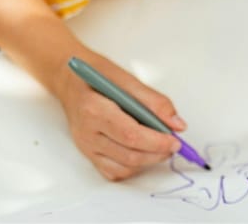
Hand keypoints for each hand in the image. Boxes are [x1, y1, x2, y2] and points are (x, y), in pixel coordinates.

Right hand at [50, 51, 188, 180]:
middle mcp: (87, 132)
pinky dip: (133, 167)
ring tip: (160, 147)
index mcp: (94, 109)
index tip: (176, 139)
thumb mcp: (127, 79)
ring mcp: (86, 146)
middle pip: (129, 155)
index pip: (131, 135)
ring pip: (123, 167)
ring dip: (148, 161)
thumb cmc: (97, 76)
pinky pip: (114, 171)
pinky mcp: (88, 154)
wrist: (69, 80)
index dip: (157, 141)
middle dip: (157, 153)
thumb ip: (154, 102)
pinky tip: (141, 152)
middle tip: (174, 144)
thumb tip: (178, 125)